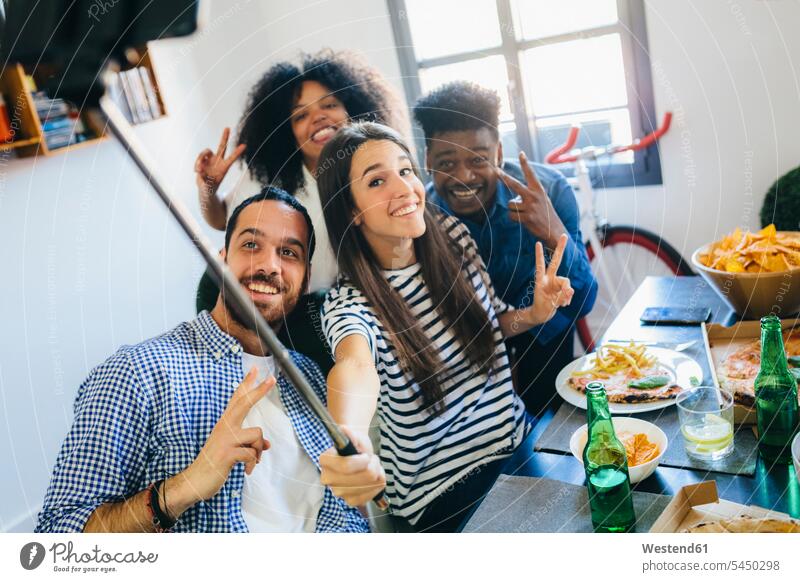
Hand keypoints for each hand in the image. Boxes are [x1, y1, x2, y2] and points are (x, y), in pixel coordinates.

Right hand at [182, 368, 272, 503]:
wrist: (194, 482)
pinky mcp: (227, 453)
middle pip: (244, 403)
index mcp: (225, 424)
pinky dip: (252, 464)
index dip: (246, 384)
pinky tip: (246, 470)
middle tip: (272, 379)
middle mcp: (224, 427)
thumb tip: (267, 445)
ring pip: (257, 435)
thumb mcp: (232, 450)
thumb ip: (248, 444)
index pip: (237, 399)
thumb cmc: (214, 464)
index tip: (256, 369)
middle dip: (259, 391)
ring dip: (258, 451)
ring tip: (251, 462)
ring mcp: (225, 439)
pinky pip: (252, 454)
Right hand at [195, 127, 245, 197]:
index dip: (237, 152)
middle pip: (222, 147)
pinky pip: (198, 158)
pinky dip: (196, 164)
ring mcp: (210, 160)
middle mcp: (218, 161)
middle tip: (227, 128)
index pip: (232, 158)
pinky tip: (197, 171)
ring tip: (198, 171)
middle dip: (224, 137)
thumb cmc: (210, 189)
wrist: (205, 188)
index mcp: (224, 168)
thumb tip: (200, 172)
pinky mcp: (203, 160)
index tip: (244, 145)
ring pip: (205, 152)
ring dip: (200, 159)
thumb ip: (204, 181)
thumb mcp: (208, 188)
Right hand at [319, 426, 385, 507]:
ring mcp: (339, 492)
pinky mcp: (350, 501)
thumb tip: (345, 429)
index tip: (366, 455)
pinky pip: (372, 495)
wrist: (356, 454)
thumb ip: (350, 433)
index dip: (362, 461)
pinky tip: (372, 478)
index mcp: (325, 461)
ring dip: (377, 473)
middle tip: (370, 459)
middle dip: (373, 465)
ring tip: (371, 466)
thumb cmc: (354, 444)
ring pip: (370, 485)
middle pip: (363, 477)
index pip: (346, 466)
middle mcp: (328, 479)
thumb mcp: (355, 435)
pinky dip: (377, 485)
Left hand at [499, 151, 566, 247]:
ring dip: (513, 209)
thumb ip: (529, 194)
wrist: (554, 230)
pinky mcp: (527, 217)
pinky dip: (514, 218)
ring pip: (510, 204)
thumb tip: (512, 195)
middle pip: (514, 184)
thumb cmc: (545, 213)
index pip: (530, 174)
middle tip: (496, 171)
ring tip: (523, 213)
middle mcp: (534, 196)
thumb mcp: (542, 199)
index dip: (525, 163)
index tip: (521, 153)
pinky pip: (511, 215)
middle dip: (504, 177)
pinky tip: (523, 220)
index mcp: (538, 189)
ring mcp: (530, 206)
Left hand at [526, 234, 573, 325]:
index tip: (537, 243)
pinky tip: (564, 304)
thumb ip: (560, 297)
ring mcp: (556, 283)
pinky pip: (569, 291)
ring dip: (567, 294)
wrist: (542, 314)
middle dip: (560, 249)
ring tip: (562, 304)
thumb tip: (571, 291)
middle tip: (564, 236)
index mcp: (541, 280)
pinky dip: (568, 298)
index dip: (539, 255)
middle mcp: (549, 279)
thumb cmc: (542, 309)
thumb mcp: (548, 305)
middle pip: (556, 262)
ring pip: (567, 283)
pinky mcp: (562, 288)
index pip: (540, 265)